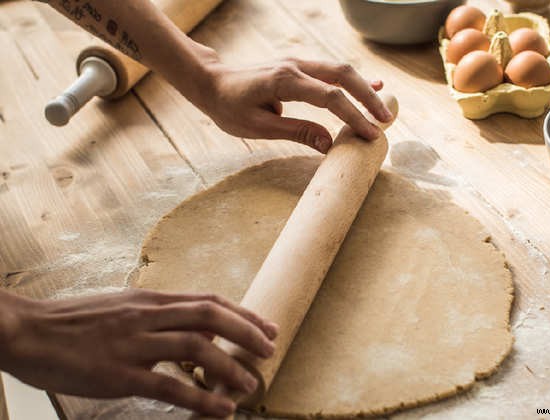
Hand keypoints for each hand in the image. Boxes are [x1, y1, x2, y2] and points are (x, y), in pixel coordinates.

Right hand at [0, 289, 276, 416]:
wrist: (29, 332)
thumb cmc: (75, 321)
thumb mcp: (122, 306)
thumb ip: (157, 314)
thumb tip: (191, 326)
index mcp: (150, 300)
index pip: (208, 300)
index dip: (243, 313)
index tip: (267, 327)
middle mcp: (147, 315)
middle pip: (211, 317)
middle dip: (247, 332)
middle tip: (270, 350)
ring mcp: (134, 343)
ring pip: (196, 349)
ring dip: (230, 367)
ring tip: (251, 383)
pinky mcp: (119, 374)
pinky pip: (169, 386)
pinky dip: (201, 398)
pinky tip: (221, 409)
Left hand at [181, 47, 392, 152]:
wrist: (210, 81)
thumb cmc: (228, 107)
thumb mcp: (257, 126)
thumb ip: (296, 131)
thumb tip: (329, 143)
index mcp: (284, 82)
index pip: (330, 98)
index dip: (354, 117)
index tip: (371, 135)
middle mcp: (295, 66)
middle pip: (343, 76)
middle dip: (368, 98)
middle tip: (387, 121)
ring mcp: (297, 62)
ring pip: (340, 69)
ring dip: (364, 88)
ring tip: (383, 110)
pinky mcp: (297, 66)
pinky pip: (330, 70)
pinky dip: (351, 81)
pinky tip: (371, 85)